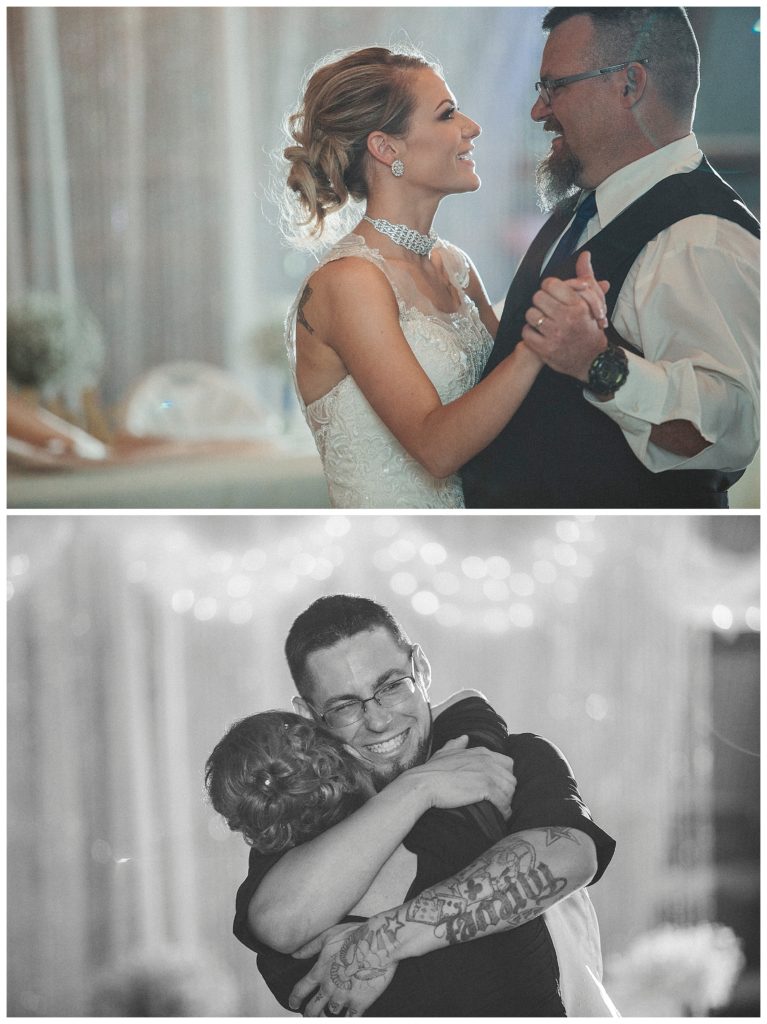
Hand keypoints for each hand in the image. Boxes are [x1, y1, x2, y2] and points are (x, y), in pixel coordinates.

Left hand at [289, 921, 397, 1016]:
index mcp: (320, 971)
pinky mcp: (359, 1003)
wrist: (378, 942)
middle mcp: (329, 987)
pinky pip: (349, 1018)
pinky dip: (347, 1018)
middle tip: (310, 1016)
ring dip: (329, 1015)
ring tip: (329, 1014)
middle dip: (310, 1014)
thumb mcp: (328, 935)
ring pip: (330, 1014)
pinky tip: (348, 1016)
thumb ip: (310, 947)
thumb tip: (295, 954)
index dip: (294, 999)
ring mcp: (343, 997)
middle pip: (312, 1009)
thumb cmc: (355, 935)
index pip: (300, 990)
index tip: (293, 1004)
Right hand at [403, 735, 515, 819]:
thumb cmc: (432, 771)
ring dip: (507, 802)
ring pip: (510, 790)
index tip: (498, 788)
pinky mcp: (486, 788)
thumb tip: (464, 738)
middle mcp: (487, 760)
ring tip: (500, 810)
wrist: (424, 783)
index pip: (507, 763)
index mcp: (481, 752)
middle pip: (511, 778)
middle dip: (507, 791)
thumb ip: (456, 745)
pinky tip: (500, 815)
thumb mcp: (445, 753)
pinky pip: (504, 801)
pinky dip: (504, 810)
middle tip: (500, 802)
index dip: (504, 777)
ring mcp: (488, 773)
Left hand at [522, 252, 609, 380]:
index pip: (550, 284)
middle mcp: (566, 319)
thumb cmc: (590, 327)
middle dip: (540, 302)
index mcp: (578, 305)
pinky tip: (538, 333)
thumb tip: (584, 255)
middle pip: (537, 297)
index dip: (548, 287)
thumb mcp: (593, 302)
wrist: (592, 359)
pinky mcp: (545, 350)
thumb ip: (586, 277)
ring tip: (542, 321)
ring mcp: (554, 335)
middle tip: (546, 308)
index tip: (552, 294)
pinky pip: (526, 333)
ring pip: (530, 314)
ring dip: (534, 317)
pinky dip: (529, 333)